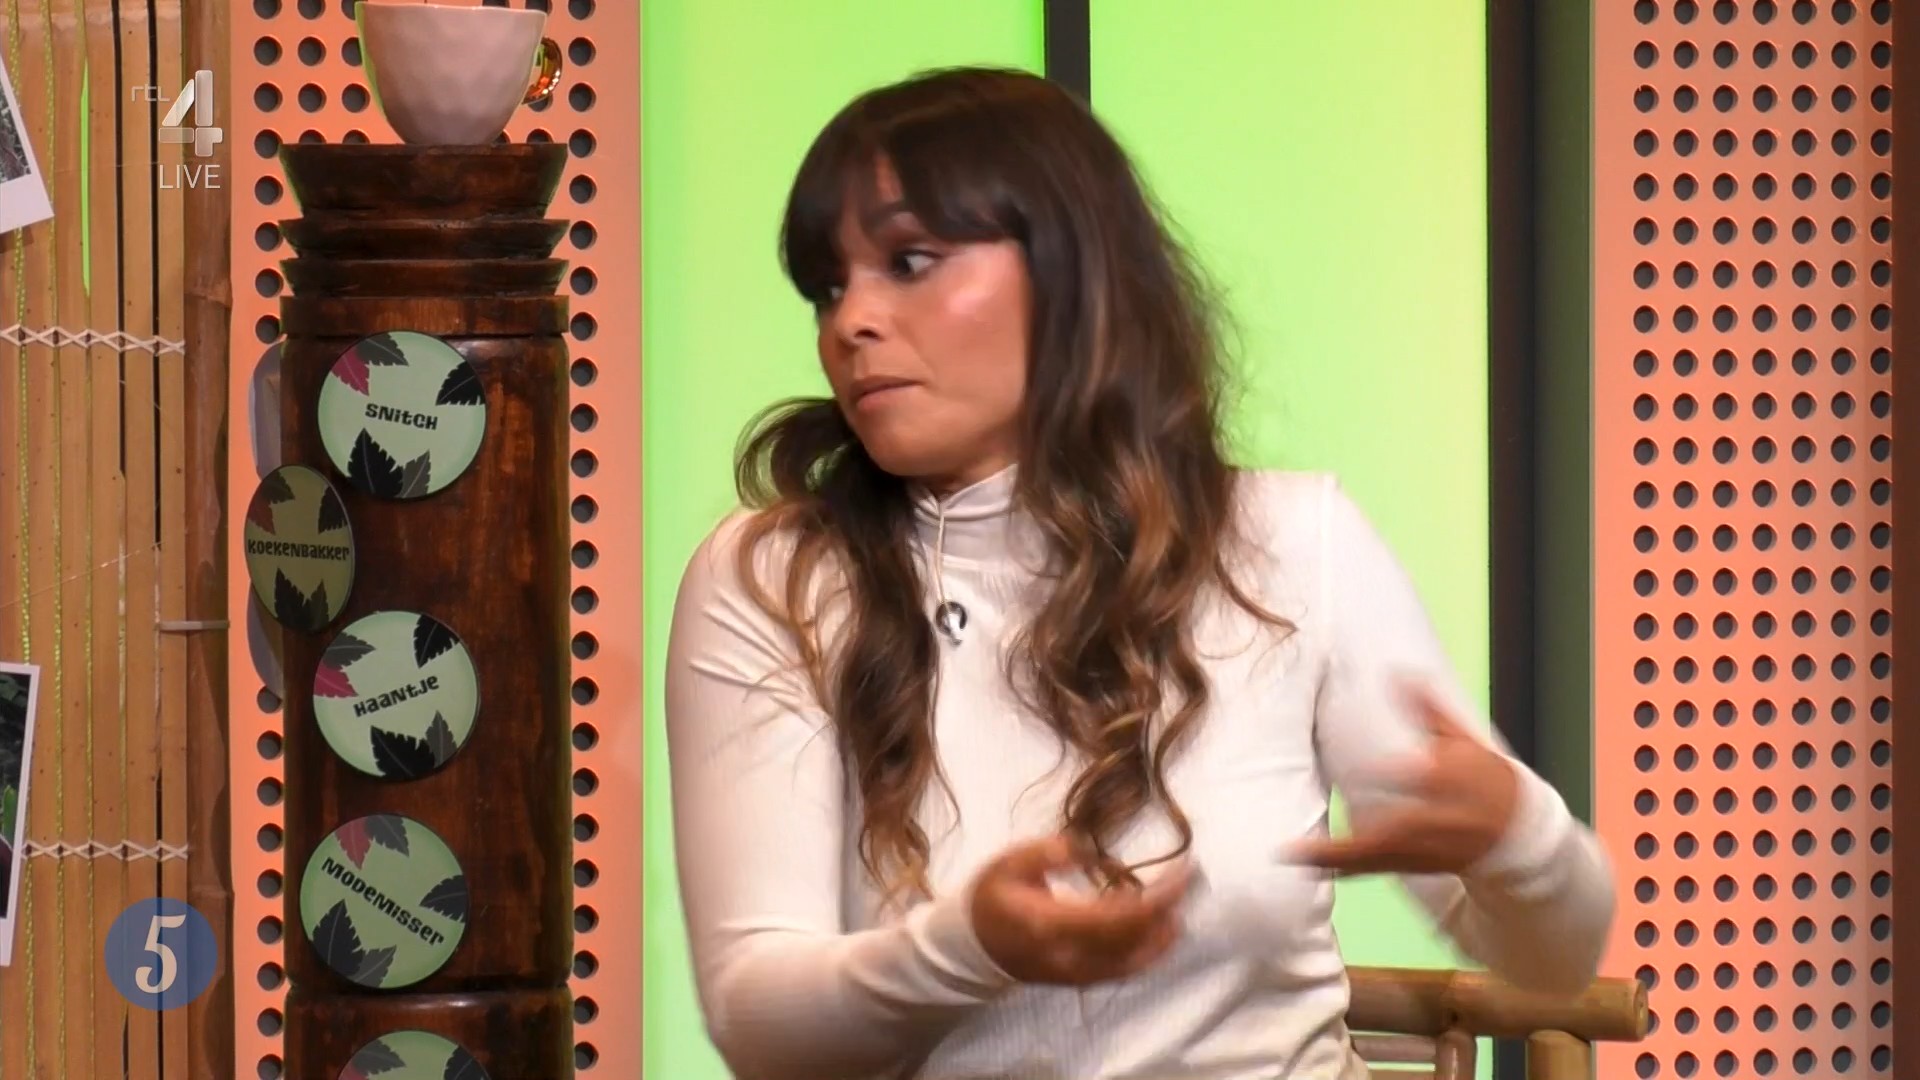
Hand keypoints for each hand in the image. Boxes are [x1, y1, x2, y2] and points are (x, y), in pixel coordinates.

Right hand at [969, 835, 1192, 985]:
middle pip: (1133, 939)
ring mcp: (1077, 973)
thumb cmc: (993, 897)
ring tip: (1182, 904)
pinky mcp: (1080, 980)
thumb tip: (1087, 849)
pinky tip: (1164, 932)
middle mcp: (1070, 955)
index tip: (1181, 872)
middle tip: (1189, 879)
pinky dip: (1150, 952)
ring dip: (1164, 933)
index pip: (1119, 916)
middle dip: (1167, 909)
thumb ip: (1048, 853)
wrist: (972, 945)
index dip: (1156, 897)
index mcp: (1052, 924)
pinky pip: (1124, 970)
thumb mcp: (1011, 863)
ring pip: (1133, 960)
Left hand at [1290, 682, 1519, 875]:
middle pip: (1400, 826)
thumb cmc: (1483, 775)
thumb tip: (1397, 673)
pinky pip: (1381, 868)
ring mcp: (1431, 846)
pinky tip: (1313, 868)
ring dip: (1340, 857)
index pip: (1423, 777)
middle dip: (1362, 834)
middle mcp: (1441, 818)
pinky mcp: (1421, 864)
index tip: (1368, 771)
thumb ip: (1427, 708)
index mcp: (1452, 780)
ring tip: (1297, 855)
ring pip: (1384, 854)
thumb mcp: (1462, 738)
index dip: (1400, 774)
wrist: (1518, 830)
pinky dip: (1348, 869)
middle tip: (1319, 829)